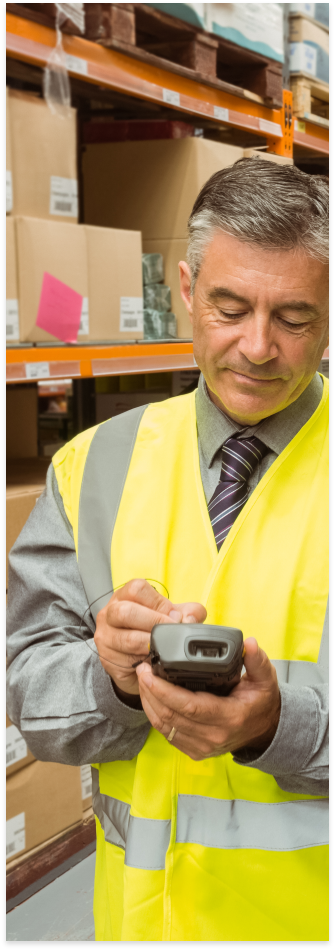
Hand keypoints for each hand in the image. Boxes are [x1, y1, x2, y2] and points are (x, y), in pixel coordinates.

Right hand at [94, 578, 206, 695]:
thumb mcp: (171, 616)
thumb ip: (188, 612)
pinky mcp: (107, 657)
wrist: (136, 661)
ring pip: (127, 638)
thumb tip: (190, 619)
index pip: (136, 589)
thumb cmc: (152, 631)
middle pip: (126, 612)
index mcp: (124, 596)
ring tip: (162, 648)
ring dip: (151, 645)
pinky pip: (126, 660)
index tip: (173, 616)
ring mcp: (105, 636)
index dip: (158, 602)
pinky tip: (151, 660)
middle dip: (154, 623)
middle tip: (170, 633)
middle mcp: (109, 613)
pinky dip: (144, 661)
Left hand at [136, 637, 280, 757]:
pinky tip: (150, 697)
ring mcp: (202, 746)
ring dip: (148, 702)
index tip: (149, 672)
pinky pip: (166, 733)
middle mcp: (213, 736)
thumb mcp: (266, 679)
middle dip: (149, 691)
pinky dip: (154, 715)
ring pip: (164, 726)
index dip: (164, 690)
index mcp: (229, 717)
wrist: (265, 731)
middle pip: (170, 715)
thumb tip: (250, 643)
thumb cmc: (261, 702)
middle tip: (142, 668)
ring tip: (142, 679)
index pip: (189, 706)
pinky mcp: (194, 750)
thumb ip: (258, 660)